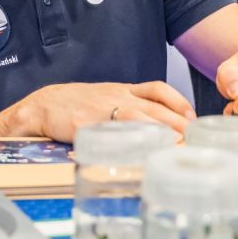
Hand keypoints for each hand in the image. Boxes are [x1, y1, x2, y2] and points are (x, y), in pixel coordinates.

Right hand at [17, 81, 193, 142]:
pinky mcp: (92, 124)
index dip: (179, 101)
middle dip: (180, 121)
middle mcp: (117, 96)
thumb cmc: (72, 106)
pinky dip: (138, 138)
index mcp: (120, 90)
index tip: (193, 116)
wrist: (41, 106)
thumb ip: (122, 109)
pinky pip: (119, 130)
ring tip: (180, 144)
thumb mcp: (101, 100)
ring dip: (165, 130)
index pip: (157, 89)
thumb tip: (150, 129)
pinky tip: (150, 149)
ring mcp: (105, 110)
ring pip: (143, 116)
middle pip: (157, 106)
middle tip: (196, 137)